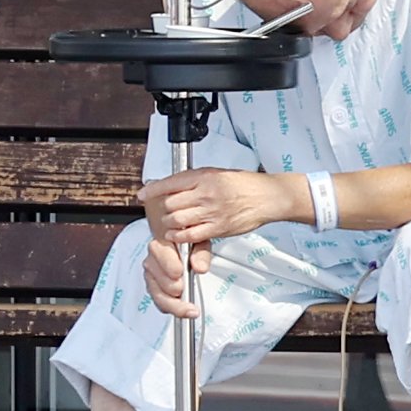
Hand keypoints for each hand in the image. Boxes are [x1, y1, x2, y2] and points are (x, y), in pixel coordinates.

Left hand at [138, 167, 283, 245]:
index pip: (171, 182)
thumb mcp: (216, 173)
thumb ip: (194, 180)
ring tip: (169, 224)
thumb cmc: (243, 185)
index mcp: (204, 176)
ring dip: (169, 224)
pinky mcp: (217, 228)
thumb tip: (172, 184)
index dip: (153, 189)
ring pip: (177, 219)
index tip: (143, 193)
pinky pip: (190, 235)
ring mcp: (211, 211)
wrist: (267, 197)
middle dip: (162, 209)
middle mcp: (205, 192)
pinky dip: (180, 236)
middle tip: (161, 212)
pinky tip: (178, 235)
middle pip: (170, 203)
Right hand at [143, 236, 212, 317]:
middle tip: (183, 290)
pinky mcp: (154, 287)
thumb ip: (201, 254)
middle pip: (157, 279)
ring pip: (157, 294)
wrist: (181, 245)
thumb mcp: (200, 242)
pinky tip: (184, 310)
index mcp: (161, 242)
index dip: (169, 265)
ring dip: (173, 303)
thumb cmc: (189, 243)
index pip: (160, 254)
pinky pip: (160, 302)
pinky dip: (172, 308)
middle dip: (171, 287)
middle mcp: (152, 259)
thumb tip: (200, 268)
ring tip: (189, 308)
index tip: (179, 272)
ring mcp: (151, 274)